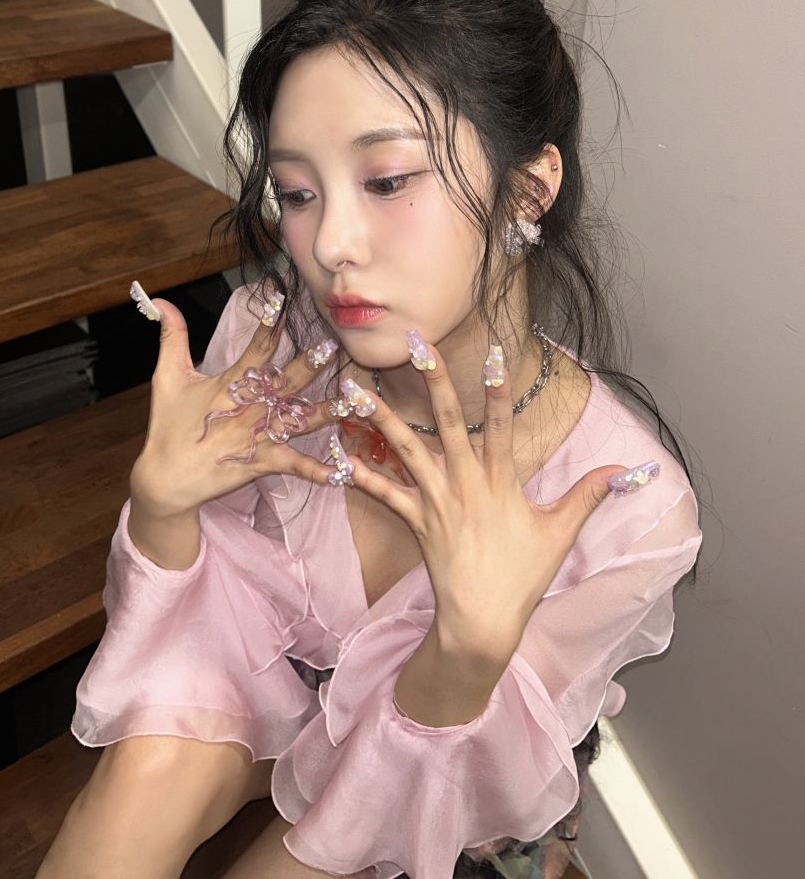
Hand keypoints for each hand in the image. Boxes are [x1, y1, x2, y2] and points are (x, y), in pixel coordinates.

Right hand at [129, 297, 338, 517]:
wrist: (164, 479)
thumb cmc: (168, 425)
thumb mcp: (168, 377)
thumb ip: (171, 337)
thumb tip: (160, 301)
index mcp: (233, 382)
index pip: (258, 345)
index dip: (272, 322)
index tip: (286, 299)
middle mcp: (251, 406)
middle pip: (287, 380)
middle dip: (311, 363)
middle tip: (333, 344)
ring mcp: (258, 435)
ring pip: (300, 419)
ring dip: (328, 410)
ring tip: (356, 402)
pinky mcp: (262, 462)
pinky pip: (294, 465)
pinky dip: (317, 470)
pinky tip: (342, 473)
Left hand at [343, 338, 627, 661]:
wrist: (482, 623)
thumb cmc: (522, 577)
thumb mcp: (560, 533)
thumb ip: (588, 495)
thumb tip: (629, 470)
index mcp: (500, 482)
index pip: (500, 426)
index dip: (497, 390)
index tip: (493, 354)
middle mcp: (465, 484)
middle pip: (446, 423)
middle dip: (432, 381)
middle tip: (416, 345)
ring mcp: (436, 502)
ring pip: (405, 450)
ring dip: (381, 417)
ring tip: (355, 389)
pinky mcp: (415, 521)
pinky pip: (385, 494)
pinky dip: (362, 474)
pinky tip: (339, 454)